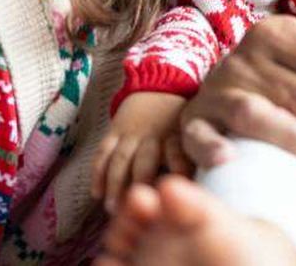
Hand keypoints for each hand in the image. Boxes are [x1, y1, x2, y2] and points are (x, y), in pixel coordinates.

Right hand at [90, 92, 190, 211]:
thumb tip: (198, 189)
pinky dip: (98, 172)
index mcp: (176, 136)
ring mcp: (132, 133)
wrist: (158, 86)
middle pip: (145, 163)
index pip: (179, 157)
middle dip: (140, 186)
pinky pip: (104, 152)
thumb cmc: (178, 120)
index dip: (176, 174)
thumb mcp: (191, 133)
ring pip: (121, 160)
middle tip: (136, 209)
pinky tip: (96, 193)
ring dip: (115, 185)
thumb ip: (192, 157)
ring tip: (113, 209)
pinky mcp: (115, 131)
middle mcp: (154, 135)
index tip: (172, 196)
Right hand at [176, 15, 295, 170]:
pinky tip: (232, 161)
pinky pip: (199, 134)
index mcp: (280, 32)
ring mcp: (218, 89)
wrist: (225, 88)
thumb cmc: (291, 72)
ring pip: (255, 114)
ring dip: (293, 139)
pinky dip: (212, 148)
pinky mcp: (194, 121)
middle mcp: (246, 56)